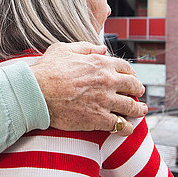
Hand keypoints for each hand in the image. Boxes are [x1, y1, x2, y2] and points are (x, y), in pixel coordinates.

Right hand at [30, 42, 146, 135]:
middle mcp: (107, 81)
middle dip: (138, 91)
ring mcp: (105, 100)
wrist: (36, 92)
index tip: (131, 79)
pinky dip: (127, 127)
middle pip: (133, 86)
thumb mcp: (63, 49)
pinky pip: (120, 125)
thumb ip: (85, 48)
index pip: (125, 68)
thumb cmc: (46, 70)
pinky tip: (128, 128)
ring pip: (131, 107)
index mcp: (100, 63)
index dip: (130, 74)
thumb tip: (102, 48)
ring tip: (141, 112)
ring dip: (139, 110)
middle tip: (139, 95)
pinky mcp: (99, 119)